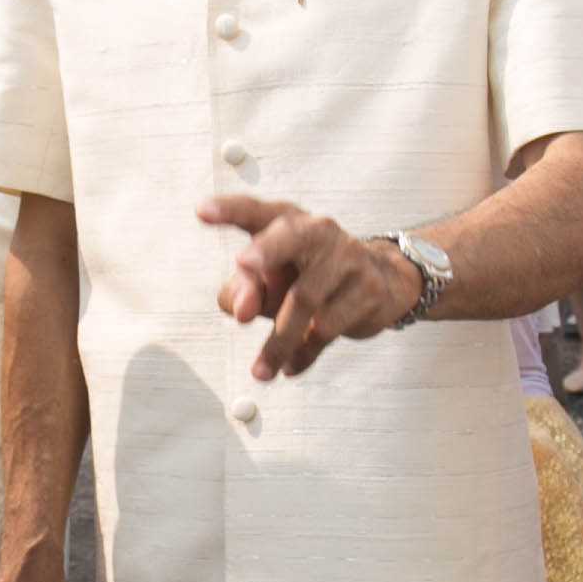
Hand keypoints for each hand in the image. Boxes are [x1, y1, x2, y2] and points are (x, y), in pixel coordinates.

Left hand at [195, 193, 425, 380]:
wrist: (381, 285)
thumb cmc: (308, 277)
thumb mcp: (269, 282)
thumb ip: (242, 291)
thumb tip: (242, 311)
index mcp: (285, 222)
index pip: (254, 212)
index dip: (229, 210)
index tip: (202, 211)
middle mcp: (317, 231)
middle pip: (291, 236)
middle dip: (267, 249)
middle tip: (243, 262)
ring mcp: (347, 256)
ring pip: (304, 300)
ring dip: (278, 341)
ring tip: (260, 371)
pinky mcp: (367, 288)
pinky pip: (327, 327)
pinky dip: (304, 353)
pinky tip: (290, 366)